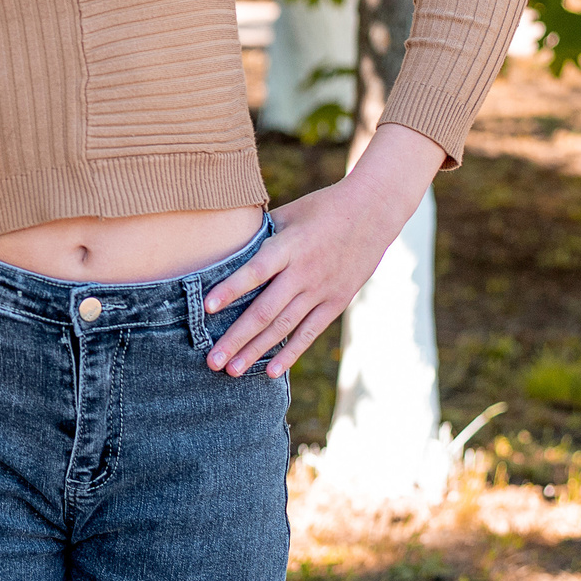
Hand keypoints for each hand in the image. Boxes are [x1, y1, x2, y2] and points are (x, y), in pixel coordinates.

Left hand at [200, 124, 439, 378]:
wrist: (374, 212)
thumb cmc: (322, 208)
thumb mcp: (289, 213)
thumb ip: (260, 234)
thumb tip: (225, 248)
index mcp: (289, 246)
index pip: (256, 271)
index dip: (231, 289)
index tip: (206, 307)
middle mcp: (304, 272)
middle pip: (266, 310)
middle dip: (236, 337)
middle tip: (211, 360)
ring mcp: (322, 290)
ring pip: (284, 327)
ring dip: (256, 351)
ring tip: (231, 370)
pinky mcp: (336, 302)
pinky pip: (309, 332)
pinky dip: (289, 352)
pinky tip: (270, 372)